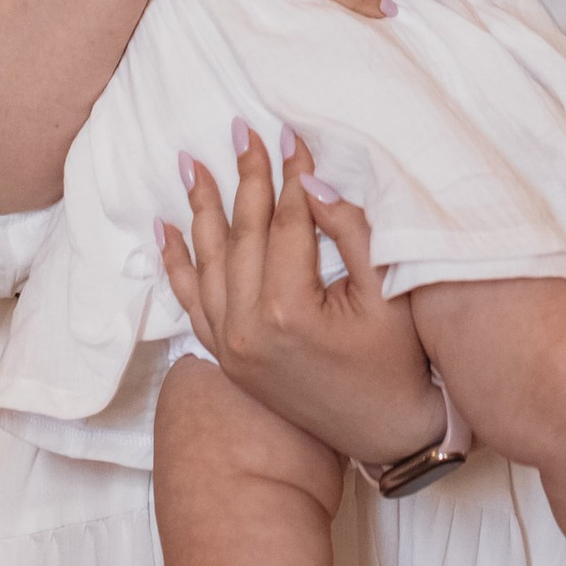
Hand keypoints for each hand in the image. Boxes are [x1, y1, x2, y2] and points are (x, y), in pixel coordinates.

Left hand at [159, 125, 444, 462]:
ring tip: (191, 164)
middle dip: (243, 179)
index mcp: (288, 311)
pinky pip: (192, 304)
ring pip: (209, 264)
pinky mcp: (227, 361)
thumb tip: (312, 181)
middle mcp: (247, 331)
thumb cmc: (398, 364)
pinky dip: (178, 265)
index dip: (290, 175)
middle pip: (244, 236)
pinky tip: (166, 230)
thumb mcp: (387, 295)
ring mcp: (231, 349)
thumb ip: (350, 234)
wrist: (388, 435)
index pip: (287, 223)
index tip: (288, 134)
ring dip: (200, 210)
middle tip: (239, 130)